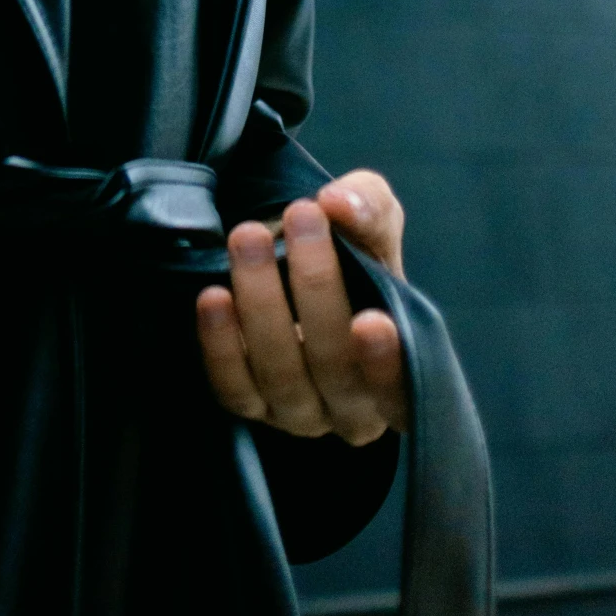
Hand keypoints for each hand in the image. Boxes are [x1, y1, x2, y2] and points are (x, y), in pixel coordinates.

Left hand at [195, 170, 408, 443]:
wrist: (298, 268)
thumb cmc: (355, 258)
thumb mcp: (374, 223)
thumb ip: (369, 209)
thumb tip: (339, 203)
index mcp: (398, 375)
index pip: (402, 393)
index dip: (387, 367)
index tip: (371, 321)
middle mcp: (352, 408)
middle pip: (335, 368)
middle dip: (316, 287)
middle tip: (301, 217)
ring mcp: (300, 412)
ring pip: (280, 374)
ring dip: (262, 302)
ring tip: (248, 238)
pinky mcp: (251, 403)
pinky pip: (233, 387)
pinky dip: (220, 343)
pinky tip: (213, 297)